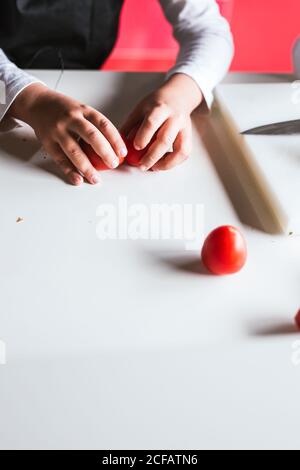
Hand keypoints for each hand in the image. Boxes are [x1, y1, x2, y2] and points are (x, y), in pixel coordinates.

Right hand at [8, 83, 127, 184]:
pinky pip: (60, 159)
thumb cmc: (64, 110)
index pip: (104, 124)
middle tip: (113, 164)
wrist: (37, 104)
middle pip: (91, 136)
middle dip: (105, 152)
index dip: (115, 139)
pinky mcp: (48, 143)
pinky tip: (78, 179)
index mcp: (83, 110)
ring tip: (96, 179)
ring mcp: (58, 131)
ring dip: (87, 167)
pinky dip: (70, 171)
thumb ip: (95, 125)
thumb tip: (114, 147)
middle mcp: (71, 119)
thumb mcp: (82, 110)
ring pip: (75, 151)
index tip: (122, 152)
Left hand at [122, 73, 202, 170]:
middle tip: (142, 165)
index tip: (136, 147)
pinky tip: (163, 164)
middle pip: (165, 139)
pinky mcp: (189, 136)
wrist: (178, 96)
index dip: (143, 136)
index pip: (151, 123)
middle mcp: (174, 118)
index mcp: (159, 108)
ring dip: (167, 163)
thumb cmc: (156, 104)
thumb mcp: (140, 109)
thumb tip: (118, 143)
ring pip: (180, 150)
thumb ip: (130, 125)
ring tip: (154, 168)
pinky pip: (185, 153)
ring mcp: (184, 128)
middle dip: (152, 156)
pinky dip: (175, 162)